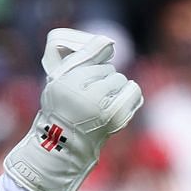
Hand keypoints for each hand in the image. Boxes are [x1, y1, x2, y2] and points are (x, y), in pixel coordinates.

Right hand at [2, 27, 143, 190]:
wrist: (62, 146)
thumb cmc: (61, 110)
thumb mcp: (58, 80)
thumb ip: (78, 59)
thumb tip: (109, 44)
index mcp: (66, 83)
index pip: (93, 59)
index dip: (93, 71)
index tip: (86, 84)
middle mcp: (82, 94)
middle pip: (109, 71)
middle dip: (106, 80)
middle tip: (96, 96)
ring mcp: (99, 107)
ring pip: (120, 80)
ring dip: (117, 88)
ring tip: (106, 102)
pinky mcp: (114, 118)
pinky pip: (133, 92)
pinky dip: (131, 94)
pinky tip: (123, 100)